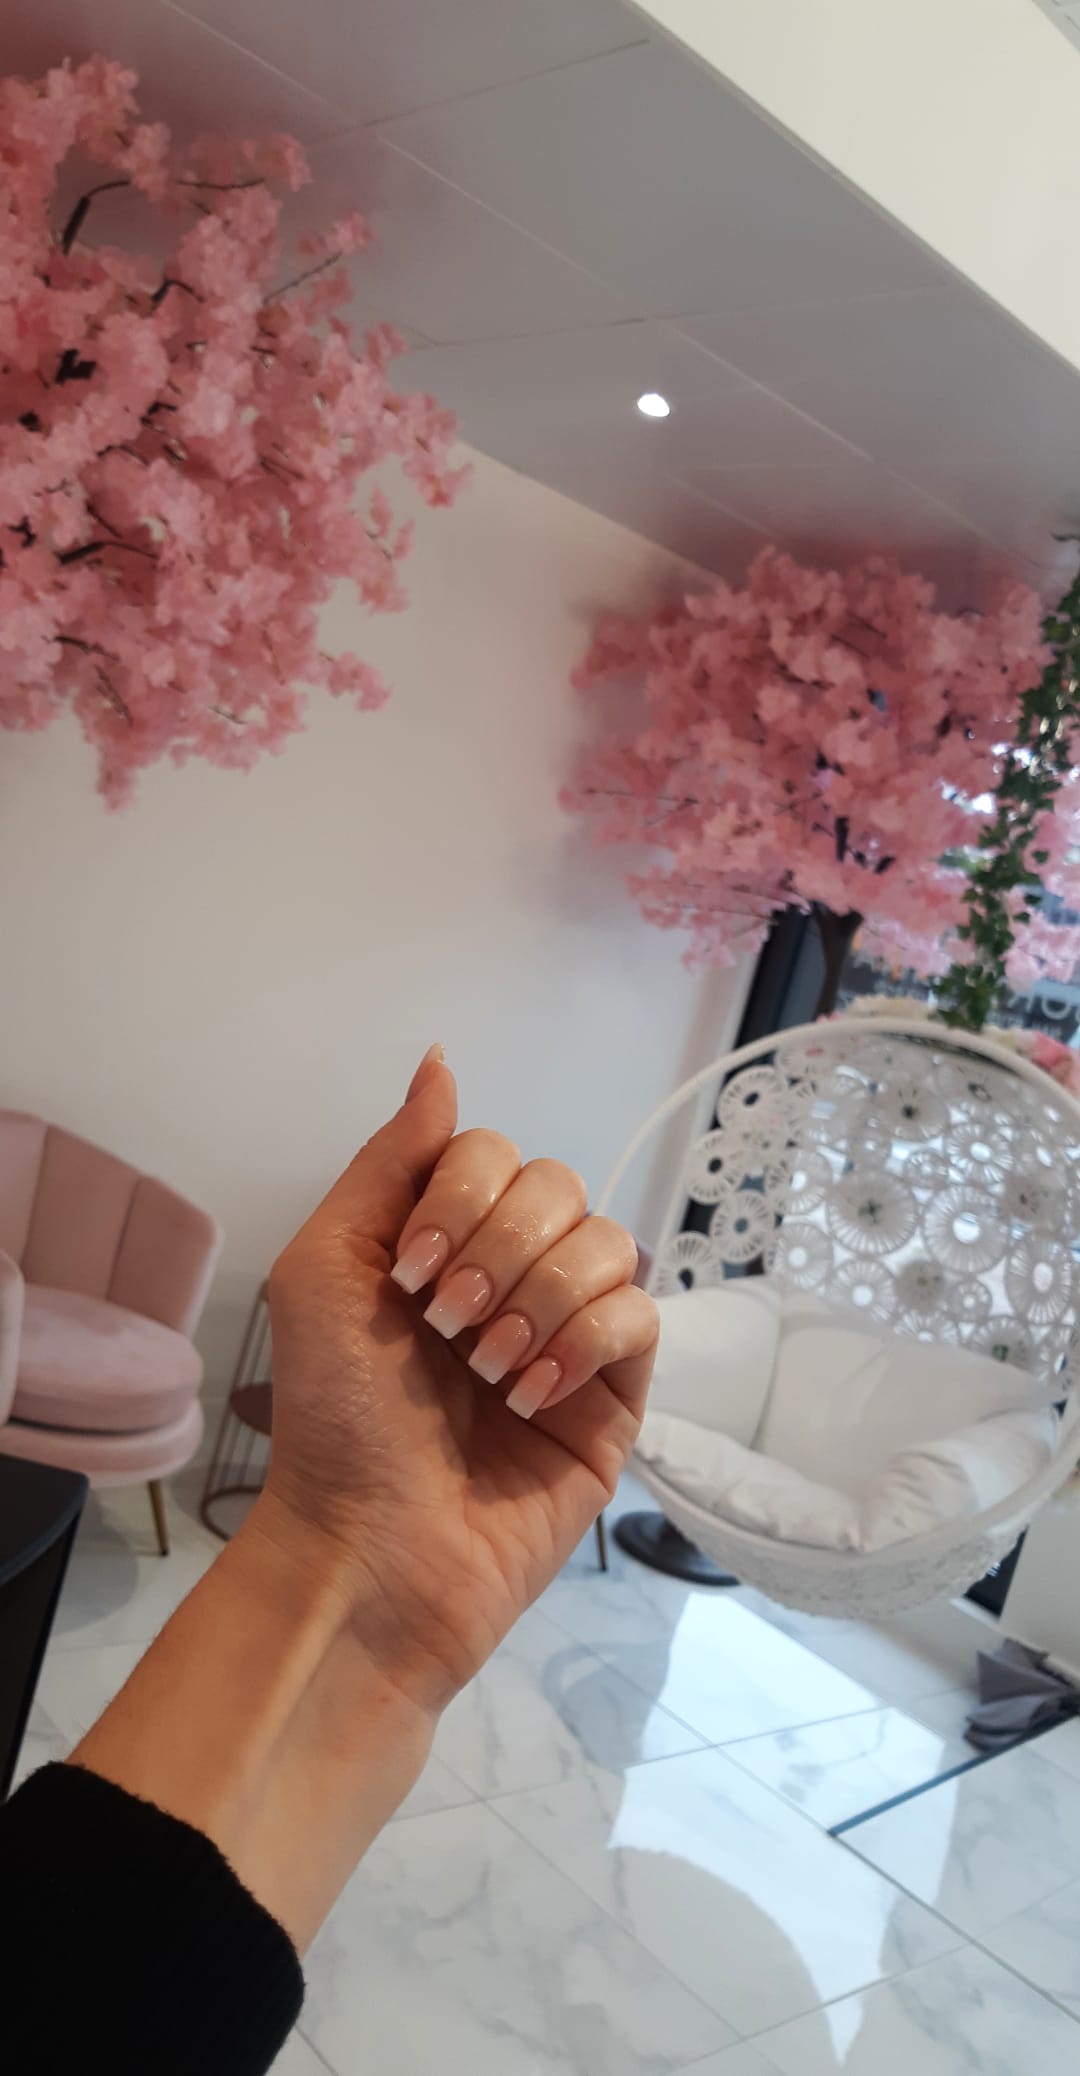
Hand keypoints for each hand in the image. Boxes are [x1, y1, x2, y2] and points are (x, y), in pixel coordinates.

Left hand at [258, 1048, 657, 1714]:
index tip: (406, 1276)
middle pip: (560, 1184)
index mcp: (444, 1239)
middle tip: (446, 1326)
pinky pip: (640, 1316)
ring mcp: (570, 1332)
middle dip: (501, 1249)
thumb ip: (389, 1161)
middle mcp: (513, 1273)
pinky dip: (582, 1344)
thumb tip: (440, 1061)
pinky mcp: (616, 1395)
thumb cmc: (334, 1419)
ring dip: (541, 1298)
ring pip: (610, 1242)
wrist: (372, 1551)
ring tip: (488, 1369)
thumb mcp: (325, 1269)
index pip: (493, 1152)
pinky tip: (529, 1395)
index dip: (459, 1198)